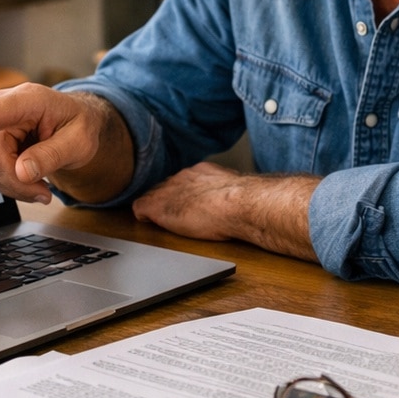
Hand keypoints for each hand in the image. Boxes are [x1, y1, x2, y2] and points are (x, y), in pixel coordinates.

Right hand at [0, 84, 118, 202]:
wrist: (76, 123)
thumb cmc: (79, 125)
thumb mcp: (79, 141)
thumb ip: (52, 155)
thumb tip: (22, 172)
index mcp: (28, 100)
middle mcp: (3, 108)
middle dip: (17, 182)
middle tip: (44, 194)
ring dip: (15, 186)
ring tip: (42, 187)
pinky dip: (10, 184)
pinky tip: (30, 181)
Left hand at [132, 163, 318, 261]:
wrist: (243, 204)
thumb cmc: (251, 203)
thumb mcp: (243, 193)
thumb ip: (238, 194)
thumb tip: (257, 203)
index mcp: (203, 172)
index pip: (185, 180)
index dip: (182, 194)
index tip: (185, 203)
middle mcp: (184, 176)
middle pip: (166, 186)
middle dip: (165, 198)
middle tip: (166, 213)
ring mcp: (170, 190)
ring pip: (152, 196)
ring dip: (154, 208)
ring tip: (152, 220)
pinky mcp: (160, 206)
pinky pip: (141, 208)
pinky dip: (143, 217)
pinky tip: (147, 224)